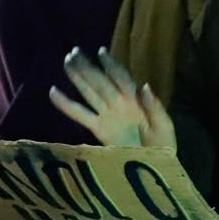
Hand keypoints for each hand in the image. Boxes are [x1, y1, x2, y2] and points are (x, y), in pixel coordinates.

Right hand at [49, 48, 175, 149]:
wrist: (155, 168)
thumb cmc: (163, 146)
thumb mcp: (164, 126)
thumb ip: (155, 108)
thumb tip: (144, 86)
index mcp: (135, 100)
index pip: (121, 78)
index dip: (112, 66)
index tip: (100, 52)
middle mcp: (119, 103)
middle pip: (101, 81)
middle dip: (88, 67)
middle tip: (74, 51)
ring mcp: (108, 115)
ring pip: (90, 92)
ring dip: (79, 77)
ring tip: (67, 61)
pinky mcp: (98, 130)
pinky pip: (80, 115)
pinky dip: (66, 105)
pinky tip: (54, 93)